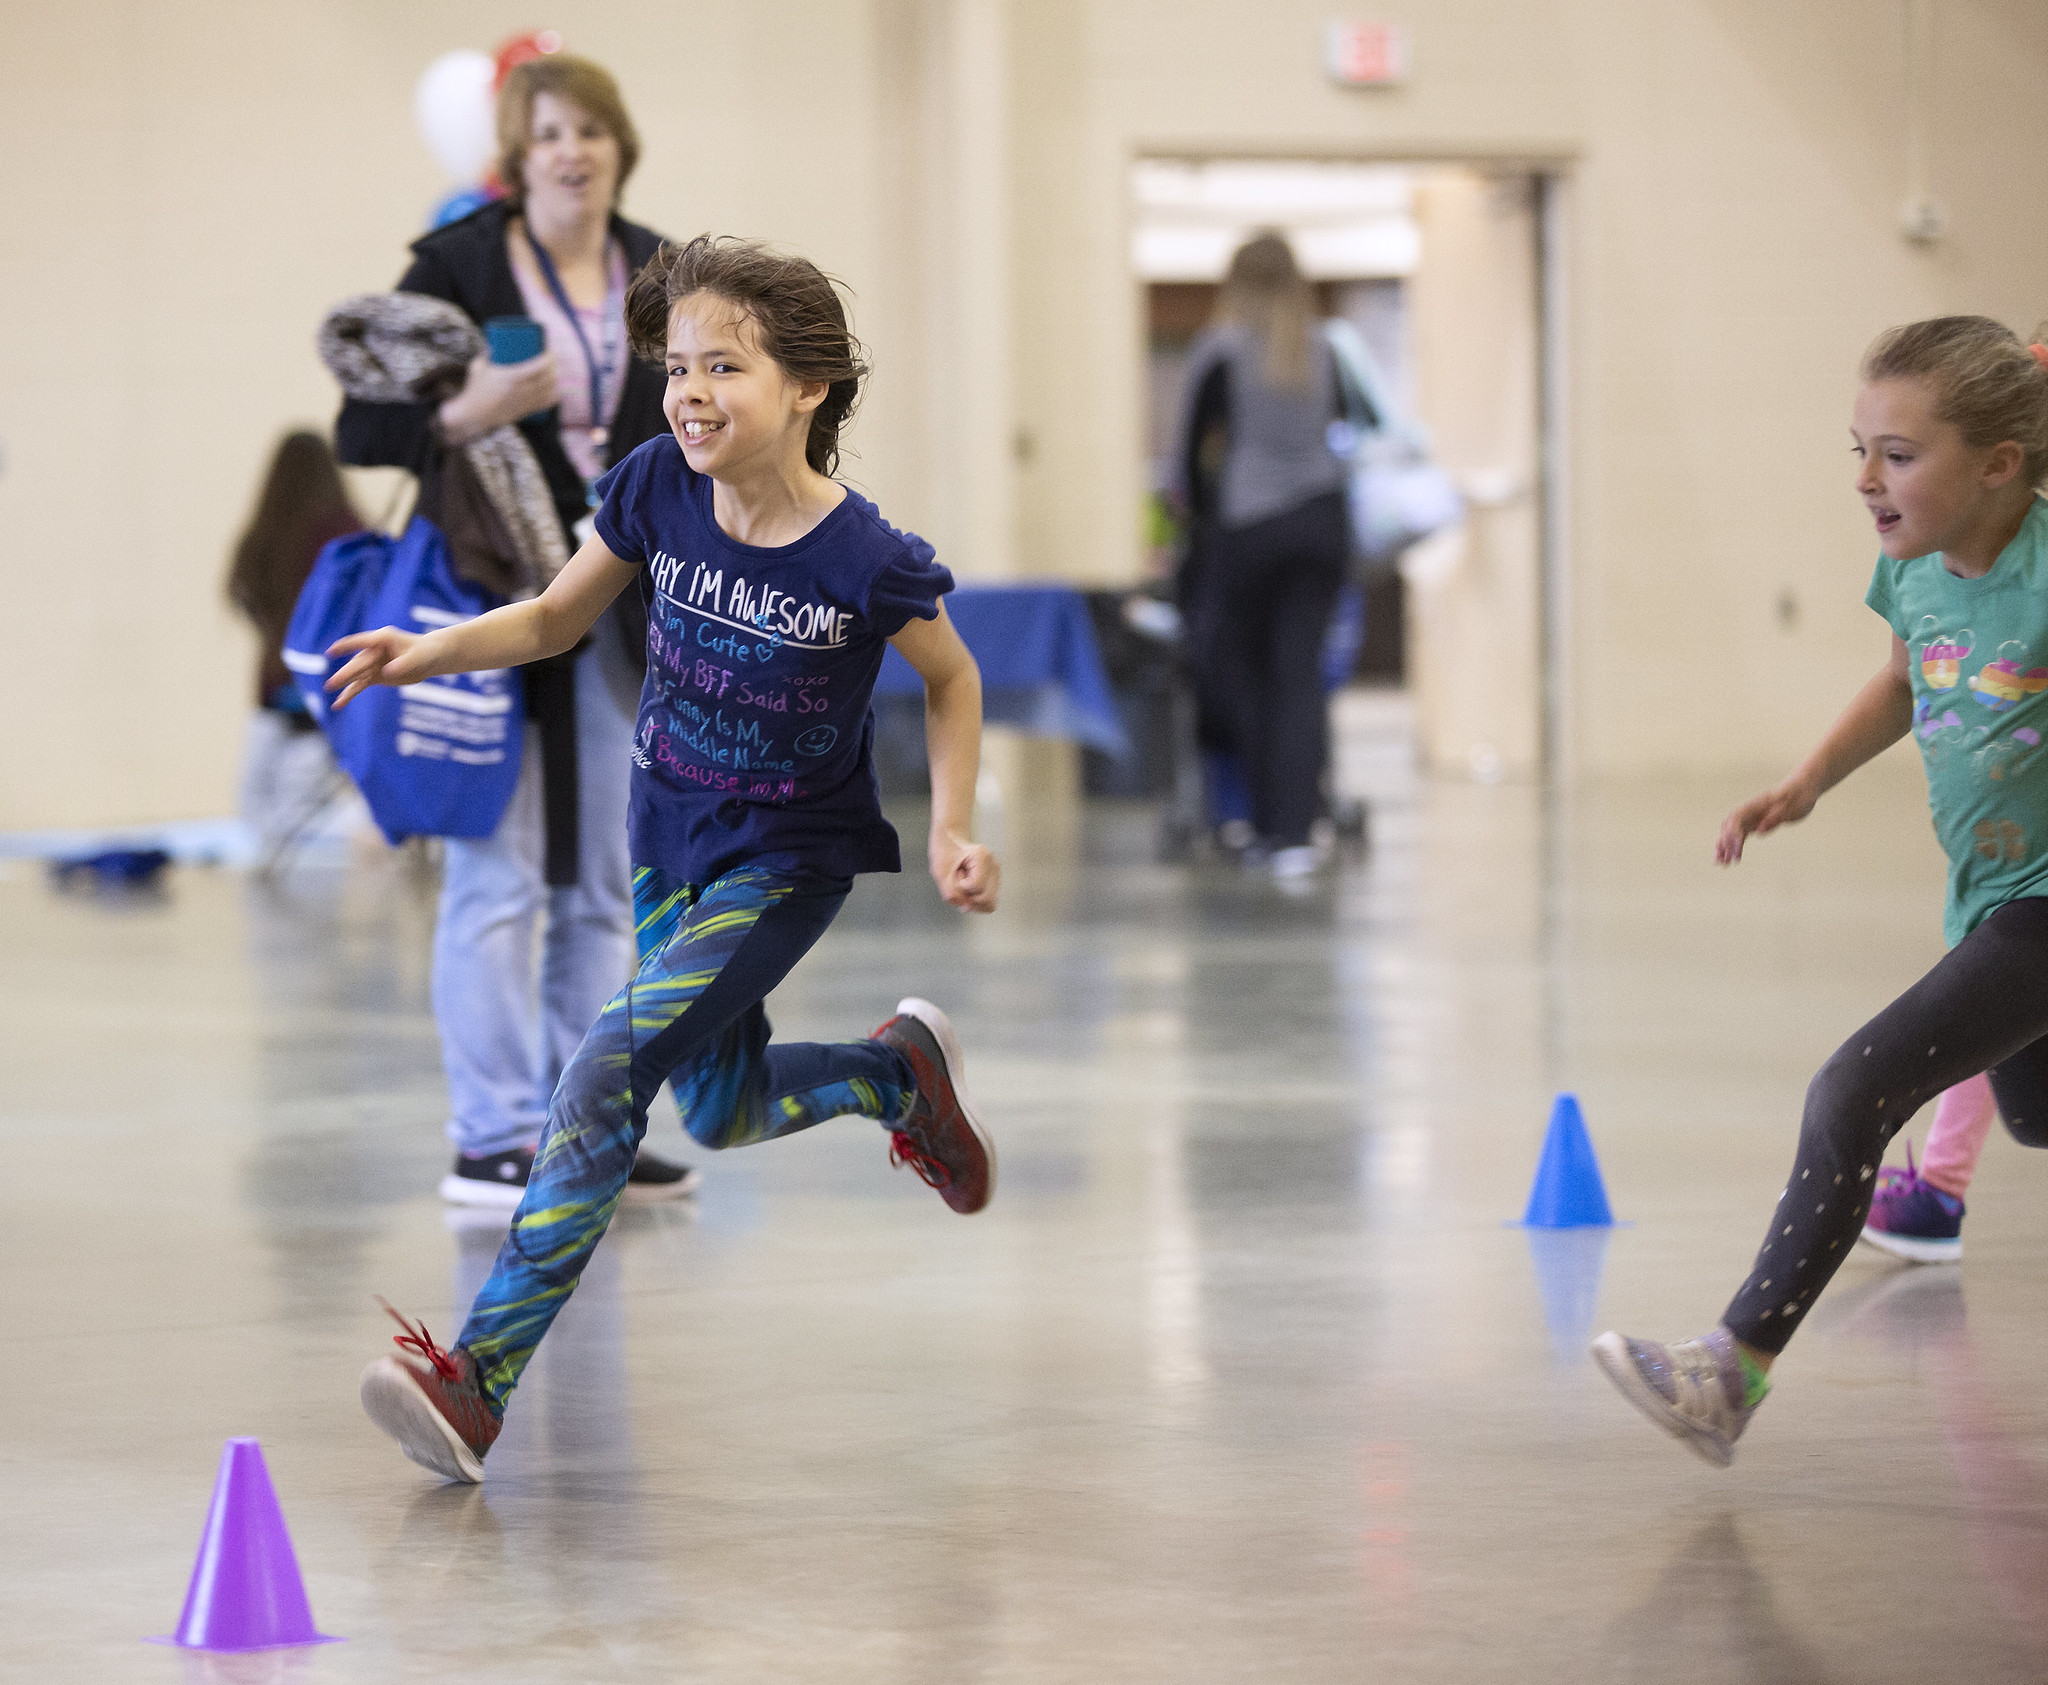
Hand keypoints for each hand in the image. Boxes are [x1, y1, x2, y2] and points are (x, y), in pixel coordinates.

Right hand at [325, 626, 429, 708]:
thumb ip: (403, 664)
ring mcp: (373, 664)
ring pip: (355, 676)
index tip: (332, 652)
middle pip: (357, 663)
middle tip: (332, 684)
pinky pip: (359, 685)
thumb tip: (386, 672)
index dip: (346, 646)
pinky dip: (350, 694)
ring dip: (343, 685)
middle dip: (345, 674)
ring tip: (329, 691)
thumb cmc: (425, 652)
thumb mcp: (418, 657)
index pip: (361, 642)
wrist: (430, 658)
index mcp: (382, 639)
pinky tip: (339, 704)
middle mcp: (373, 650)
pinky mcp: (375, 676)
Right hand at [437, 350, 557, 442]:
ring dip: (555, 379)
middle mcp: (523, 390)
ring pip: (550, 390)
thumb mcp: (478, 366)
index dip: (549, 357)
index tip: (550, 350)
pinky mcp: (527, 411)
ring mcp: (526, 402)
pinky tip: (555, 389)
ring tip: (554, 371)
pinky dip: (553, 395)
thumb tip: (495, 343)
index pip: (539, 366)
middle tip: (552, 359)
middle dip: (554, 366)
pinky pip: (546, 403)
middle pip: (548, 377)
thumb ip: (487, 354)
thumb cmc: (475, 389)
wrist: (475, 415)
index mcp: (512, 377)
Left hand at [930, 830, 999, 912]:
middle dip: (969, 898)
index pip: (976, 887)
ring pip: (989, 903)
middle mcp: (994, 865)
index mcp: (982, 856)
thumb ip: (952, 893)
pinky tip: (967, 886)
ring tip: (963, 883)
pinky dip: (975, 898)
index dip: (961, 887)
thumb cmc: (944, 852)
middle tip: (959, 882)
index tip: (956, 873)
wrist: (950, 840)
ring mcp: (996, 873)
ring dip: (972, 899)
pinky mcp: (994, 881)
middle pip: (987, 899)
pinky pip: (987, 901)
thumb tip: (966, 908)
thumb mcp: (940, 873)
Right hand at [1715, 774, 1819, 863]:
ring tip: (1720, 863)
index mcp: (1756, 805)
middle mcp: (1749, 811)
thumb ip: (1775, 817)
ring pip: (1731, 832)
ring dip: (1724, 847)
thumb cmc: (1798, 796)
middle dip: (1724, 844)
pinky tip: (1731, 858)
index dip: (1733, 833)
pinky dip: (1734, 846)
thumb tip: (1760, 830)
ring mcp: (1751, 817)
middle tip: (1724, 861)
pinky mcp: (1755, 823)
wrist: (1802, 789)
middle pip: (1729, 827)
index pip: (1737, 818)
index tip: (1737, 849)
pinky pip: (1740, 836)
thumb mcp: (1792, 807)